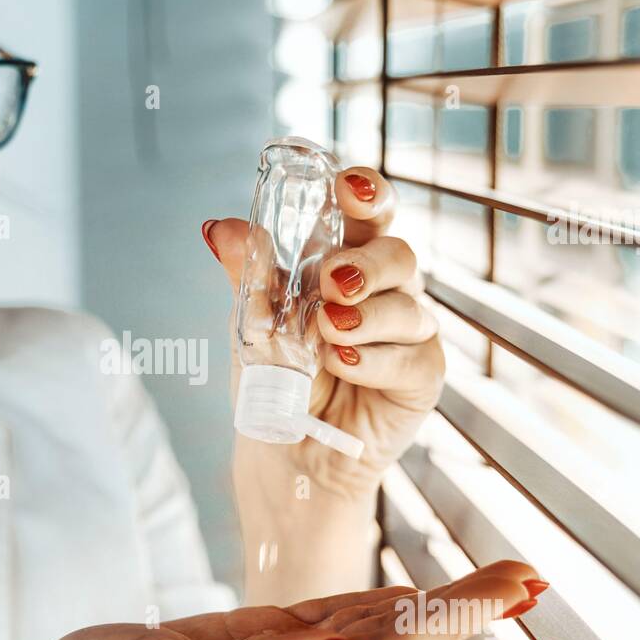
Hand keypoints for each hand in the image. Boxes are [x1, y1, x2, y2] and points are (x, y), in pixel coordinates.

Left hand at [203, 166, 443, 603]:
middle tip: (331, 281)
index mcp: (346, 262)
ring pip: (410, 303)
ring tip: (326, 333)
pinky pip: (412, 355)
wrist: (283, 453)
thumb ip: (246, 274)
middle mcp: (385, 291)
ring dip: (365, 314)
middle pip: (399, 252)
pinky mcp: (422, 376)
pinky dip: (375, 357)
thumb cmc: (273, 381)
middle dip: (366, 262)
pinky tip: (344, 363)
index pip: (368, 213)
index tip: (345, 186)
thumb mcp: (251, 323)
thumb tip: (216, 228)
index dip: (365, 192)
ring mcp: (409, 332)